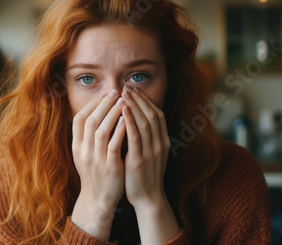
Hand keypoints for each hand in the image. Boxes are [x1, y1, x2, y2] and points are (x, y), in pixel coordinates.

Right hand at [71, 89, 125, 240]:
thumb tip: (93, 113)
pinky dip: (119, 131)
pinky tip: (127, 120)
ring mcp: (95, 159)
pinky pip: (113, 145)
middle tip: (115, 92)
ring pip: (101, 130)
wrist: (98, 199)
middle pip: (90, 121)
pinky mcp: (109, 166)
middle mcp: (83, 151)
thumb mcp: (84, 154)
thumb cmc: (95, 174)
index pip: (78, 119)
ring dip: (112, 113)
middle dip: (103, 104)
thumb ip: (86, 137)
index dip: (91, 105)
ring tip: (122, 101)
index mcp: (77, 147)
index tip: (103, 95)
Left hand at [121, 85, 170, 209]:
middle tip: (128, 86)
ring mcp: (151, 152)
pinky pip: (135, 137)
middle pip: (152, 115)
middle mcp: (159, 144)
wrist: (148, 198)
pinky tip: (122, 111)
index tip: (135, 89)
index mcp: (162, 142)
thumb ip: (146, 138)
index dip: (146, 100)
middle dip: (140, 99)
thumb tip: (136, 120)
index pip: (157, 115)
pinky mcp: (139, 160)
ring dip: (134, 106)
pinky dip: (129, 122)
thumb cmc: (144, 175)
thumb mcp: (149, 153)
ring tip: (124, 93)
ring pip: (145, 123)